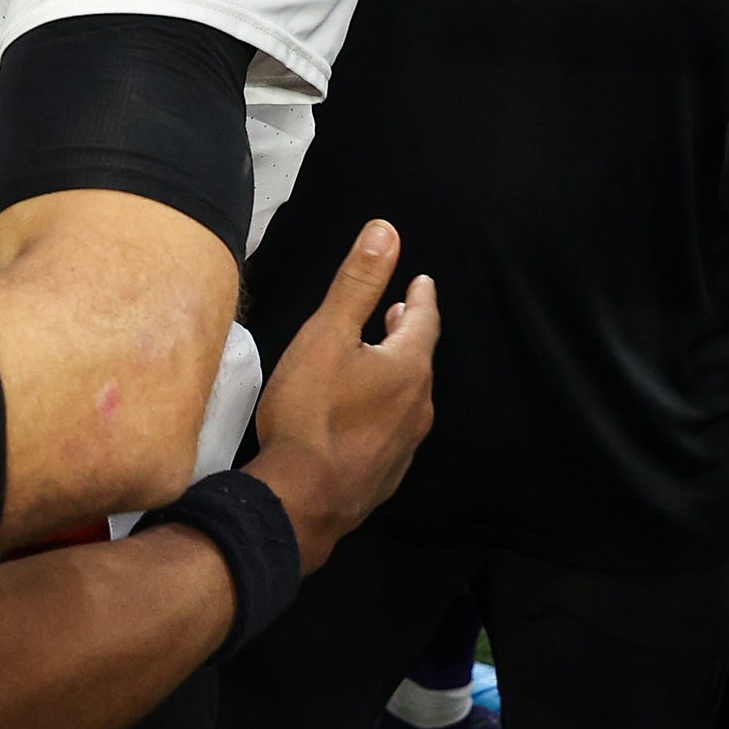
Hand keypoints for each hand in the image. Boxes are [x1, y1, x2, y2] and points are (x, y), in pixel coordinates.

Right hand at [241, 220, 438, 570]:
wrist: (304, 497)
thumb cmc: (311, 410)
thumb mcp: (327, 335)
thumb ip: (357, 284)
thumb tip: (387, 231)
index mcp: (407, 367)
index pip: (424, 322)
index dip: (420, 298)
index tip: (421, 282)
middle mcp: (417, 406)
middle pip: (419, 360)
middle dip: (408, 334)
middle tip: (398, 315)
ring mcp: (405, 445)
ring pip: (408, 398)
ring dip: (396, 374)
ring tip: (378, 362)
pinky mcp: (386, 474)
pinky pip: (393, 431)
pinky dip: (383, 411)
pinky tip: (361, 417)